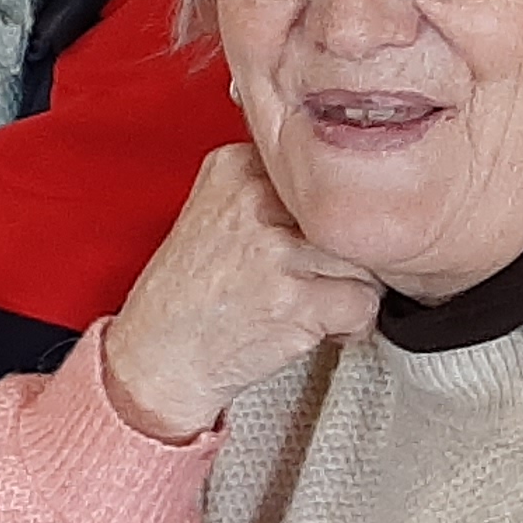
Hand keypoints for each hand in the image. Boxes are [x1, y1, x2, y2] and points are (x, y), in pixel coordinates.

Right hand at [97, 146, 382, 443]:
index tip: (300, 238)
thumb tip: (348, 188)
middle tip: (306, 275)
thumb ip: (271, 190)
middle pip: (350, 214)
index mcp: (234, 166)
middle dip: (339, 253)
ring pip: (365, 258)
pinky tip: (311, 325)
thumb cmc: (188, 294)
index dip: (322, 215)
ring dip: (348, 288)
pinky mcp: (297, 299)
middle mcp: (254, 200)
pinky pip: (365, 305)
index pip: (327, 171)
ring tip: (307, 300)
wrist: (158, 356)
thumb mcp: (216, 212)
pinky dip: (348, 326)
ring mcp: (276, 249)